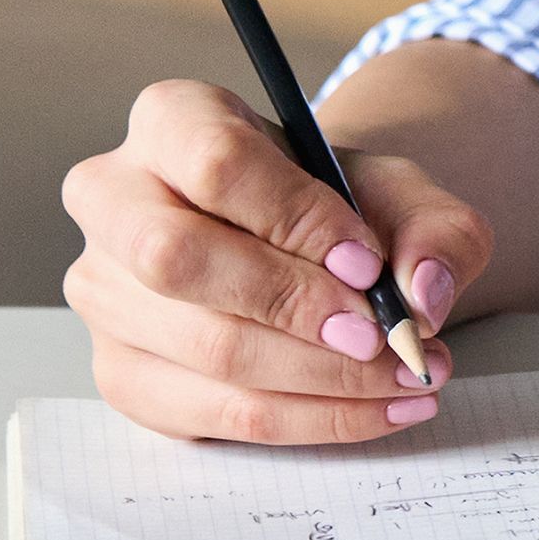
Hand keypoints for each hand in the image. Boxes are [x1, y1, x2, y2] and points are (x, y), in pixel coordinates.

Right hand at [62, 81, 479, 443]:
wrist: (310, 248)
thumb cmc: (339, 207)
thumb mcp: (402, 192)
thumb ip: (434, 229)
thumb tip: (425, 294)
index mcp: (171, 120)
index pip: (216, 164)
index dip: (296, 219)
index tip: (369, 264)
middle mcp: (113, 200)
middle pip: (177, 259)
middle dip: (295, 306)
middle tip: (382, 336)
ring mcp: (104, 294)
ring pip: (202, 347)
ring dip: (321, 377)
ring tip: (408, 375)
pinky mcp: (121, 373)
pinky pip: (212, 413)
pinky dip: (310, 419)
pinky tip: (378, 408)